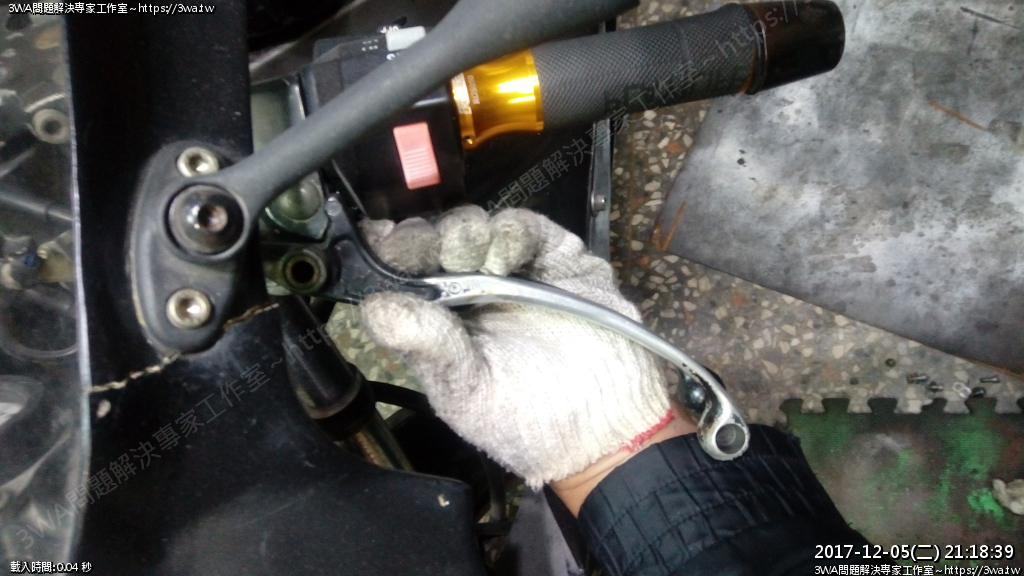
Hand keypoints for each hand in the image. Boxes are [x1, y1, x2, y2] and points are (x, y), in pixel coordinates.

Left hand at [359, 206, 676, 491]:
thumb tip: (375, 307)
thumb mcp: (464, 390)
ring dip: (464, 235)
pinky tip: (504, 258)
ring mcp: (515, 272)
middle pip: (434, 241)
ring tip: (472, 261)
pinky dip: (511, 232)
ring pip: (475, 226)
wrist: (609, 429)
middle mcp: (470, 292)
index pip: (402, 274)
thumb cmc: (530, 421)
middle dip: (424, 240)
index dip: (388, 253)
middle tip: (427, 252)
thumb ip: (424, 345)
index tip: (379, 245)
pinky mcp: (558, 259)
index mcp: (439, 323)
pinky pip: (527, 227)